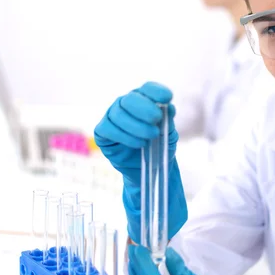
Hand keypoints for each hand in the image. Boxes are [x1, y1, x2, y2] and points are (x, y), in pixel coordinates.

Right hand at [94, 82, 187, 242]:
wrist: (153, 185)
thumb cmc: (162, 159)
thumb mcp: (170, 139)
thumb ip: (167, 122)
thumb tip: (168, 107)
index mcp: (144, 107)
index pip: (146, 90)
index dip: (154, 91)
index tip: (167, 99)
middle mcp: (126, 113)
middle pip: (128, 99)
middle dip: (142, 107)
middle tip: (156, 122)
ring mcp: (113, 125)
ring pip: (116, 112)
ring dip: (134, 122)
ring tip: (149, 136)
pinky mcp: (105, 138)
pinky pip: (107, 129)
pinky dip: (122, 133)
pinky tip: (137, 143)